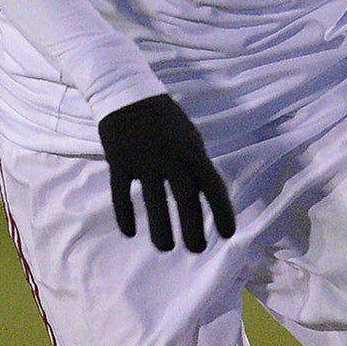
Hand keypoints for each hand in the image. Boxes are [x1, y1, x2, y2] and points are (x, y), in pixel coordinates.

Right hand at [96, 94, 237, 252]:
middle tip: (197, 250)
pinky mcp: (119, 163)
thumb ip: (196, 165)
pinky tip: (130, 233)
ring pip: (153, 204)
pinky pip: (121, 195)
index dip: (223, 212)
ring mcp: (143, 163)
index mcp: (193, 153)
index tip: (228, 234)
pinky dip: (125, 216)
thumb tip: (205, 195)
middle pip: (185, 201)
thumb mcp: (190, 138)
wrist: (128, 95)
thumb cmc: (165, 119)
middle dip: (193, 229)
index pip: (213, 187)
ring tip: (166, 248)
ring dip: (161, 230)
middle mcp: (171, 160)